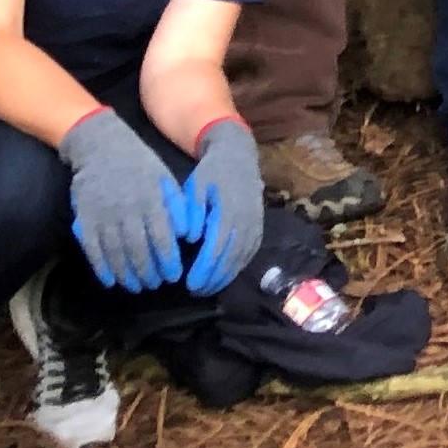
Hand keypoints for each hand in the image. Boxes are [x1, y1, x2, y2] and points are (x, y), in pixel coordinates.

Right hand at [59, 108, 184, 291]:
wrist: (100, 145)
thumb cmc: (139, 164)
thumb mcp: (164, 178)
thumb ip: (176, 206)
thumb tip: (188, 234)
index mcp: (151, 201)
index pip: (162, 238)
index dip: (168, 261)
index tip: (174, 275)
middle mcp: (127, 211)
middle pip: (139, 251)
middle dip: (149, 273)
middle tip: (155, 285)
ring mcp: (104, 216)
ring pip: (116, 254)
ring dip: (127, 275)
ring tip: (136, 286)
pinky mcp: (85, 219)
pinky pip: (93, 249)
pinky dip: (102, 268)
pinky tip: (110, 280)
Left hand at [179, 120, 265, 294]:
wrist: (238, 157)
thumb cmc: (211, 173)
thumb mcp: (195, 186)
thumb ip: (192, 211)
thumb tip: (189, 238)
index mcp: (228, 211)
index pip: (216, 248)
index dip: (203, 269)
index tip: (188, 283)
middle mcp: (246, 221)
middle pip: (230, 258)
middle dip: (213, 278)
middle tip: (195, 291)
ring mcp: (256, 225)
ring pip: (241, 259)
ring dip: (224, 277)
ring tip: (206, 289)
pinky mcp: (260, 228)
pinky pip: (249, 254)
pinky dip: (236, 268)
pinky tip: (223, 276)